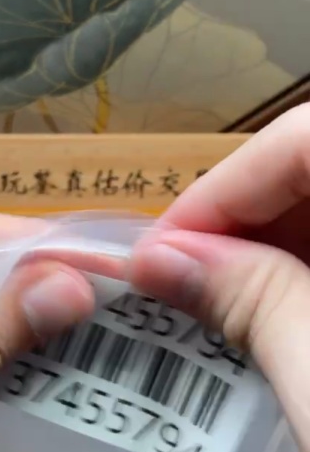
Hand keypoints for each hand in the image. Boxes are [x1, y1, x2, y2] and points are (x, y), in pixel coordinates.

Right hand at [131, 106, 309, 451]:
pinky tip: (267, 315)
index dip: (225, 184)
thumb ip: (255, 304)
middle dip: (236, 221)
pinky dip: (298, 274)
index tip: (159, 252)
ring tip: (211, 305)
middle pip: (308, 166)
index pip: (305, 137)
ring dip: (264, 248)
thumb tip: (156, 258)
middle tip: (173, 283)